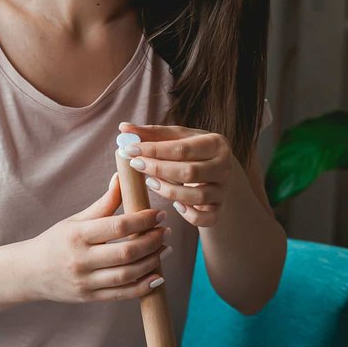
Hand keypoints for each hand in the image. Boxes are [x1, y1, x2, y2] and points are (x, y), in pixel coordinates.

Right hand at [28, 175, 171, 302]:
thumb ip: (103, 203)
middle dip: (152, 242)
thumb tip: (123, 177)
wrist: (29, 273)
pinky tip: (157, 275)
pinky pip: (122, 294)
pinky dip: (143, 286)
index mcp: (77, 235)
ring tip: (164, 250)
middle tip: (165, 232)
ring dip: (152, 262)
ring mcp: (85, 281)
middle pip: (126, 253)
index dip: (143, 220)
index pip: (117, 227)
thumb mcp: (76, 220)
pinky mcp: (89, 298)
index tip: (159, 214)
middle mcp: (81, 259)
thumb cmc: (56, 242)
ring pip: (127, 275)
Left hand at [119, 121, 239, 227]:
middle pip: (189, 173)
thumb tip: (123, 128)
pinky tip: (175, 206)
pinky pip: (205, 218)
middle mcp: (224, 167)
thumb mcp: (177, 138)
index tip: (130, 149)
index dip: (154, 150)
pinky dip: (189, 215)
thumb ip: (152, 133)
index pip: (182, 149)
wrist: (218, 172)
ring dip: (169, 192)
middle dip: (158, 170)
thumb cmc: (193, 152)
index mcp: (217, 144)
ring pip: (196, 197)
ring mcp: (223, 191)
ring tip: (151, 183)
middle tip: (136, 165)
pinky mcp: (219, 210)